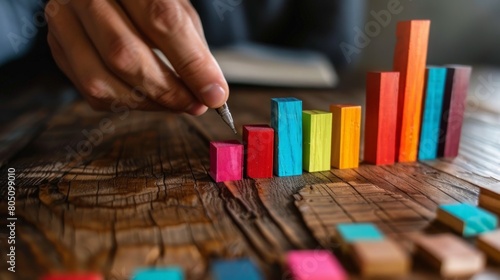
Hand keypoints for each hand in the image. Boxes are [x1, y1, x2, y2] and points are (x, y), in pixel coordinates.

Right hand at [45, 0, 227, 114]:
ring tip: (175, 103)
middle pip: (124, 54)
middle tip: (195, 104)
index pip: (160, 20)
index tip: (214, 94)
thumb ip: (193, 48)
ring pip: (100, 81)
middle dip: (167, 90)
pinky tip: (148, 98)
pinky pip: (90, 92)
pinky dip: (126, 103)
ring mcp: (63, 21)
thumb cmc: (149, 1)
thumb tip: (211, 92)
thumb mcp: (178, 9)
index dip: (190, 63)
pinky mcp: (57, 47)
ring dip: (146, 103)